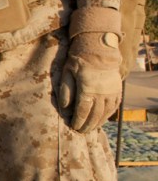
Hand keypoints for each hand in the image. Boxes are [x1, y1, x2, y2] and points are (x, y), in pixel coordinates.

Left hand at [58, 8, 123, 132]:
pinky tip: (102, 119)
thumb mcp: (67, 73)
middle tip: (80, 132)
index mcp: (88, 89)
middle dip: (87, 125)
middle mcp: (102, 92)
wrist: (98, 48)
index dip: (78, 120)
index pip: (82, 110)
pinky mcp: (117, 90)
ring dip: (98, 122)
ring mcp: (111, 92)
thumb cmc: (78, 60)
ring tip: (90, 129)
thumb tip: (64, 108)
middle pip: (94, 114)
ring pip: (105, 112)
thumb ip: (65, 90)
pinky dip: (108, 115)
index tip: (73, 127)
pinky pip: (114, 106)